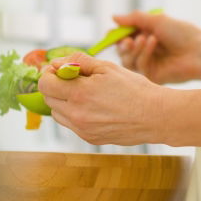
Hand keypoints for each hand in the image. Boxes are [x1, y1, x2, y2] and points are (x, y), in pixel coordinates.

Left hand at [38, 53, 167, 146]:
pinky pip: (71, 124)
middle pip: (48, 99)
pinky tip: (94, 106)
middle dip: (55, 86)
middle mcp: (77, 114)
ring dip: (63, 101)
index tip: (59, 69)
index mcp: (80, 93)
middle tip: (73, 79)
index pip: (45, 84)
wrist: (155, 116)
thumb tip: (57, 62)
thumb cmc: (134, 89)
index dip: (49, 73)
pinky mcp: (90, 138)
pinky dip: (75, 113)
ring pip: (57, 113)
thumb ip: (79, 62)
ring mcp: (82, 129)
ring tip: (84, 93)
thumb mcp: (107, 67)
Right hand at [112, 10, 200, 83]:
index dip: (115, 36)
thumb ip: (134, 19)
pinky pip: (139, 67)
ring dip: (134, 49)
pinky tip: (153, 44)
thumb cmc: (182, 32)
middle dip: (122, 45)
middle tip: (127, 40)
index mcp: (146, 36)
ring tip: (144, 38)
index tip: (111, 34)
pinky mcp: (153, 76)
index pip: (123, 38)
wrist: (199, 49)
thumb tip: (113, 17)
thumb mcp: (157, 20)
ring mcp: (149, 64)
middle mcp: (145, 51)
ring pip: (128, 61)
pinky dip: (143, 53)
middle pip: (122, 52)